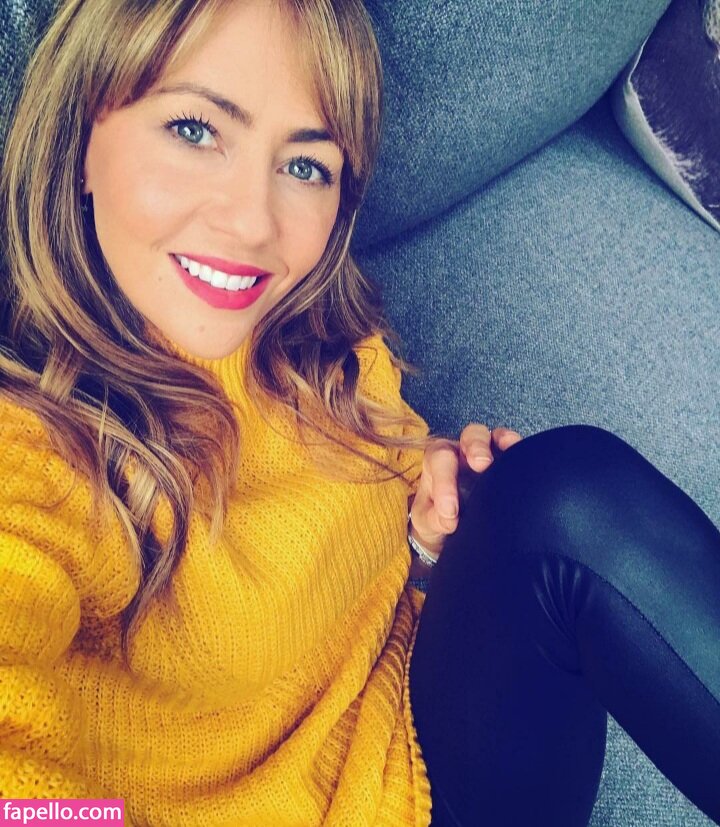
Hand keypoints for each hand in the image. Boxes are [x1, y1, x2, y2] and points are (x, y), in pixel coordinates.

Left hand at [408, 424, 522, 560]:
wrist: (453, 528)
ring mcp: (487, 454)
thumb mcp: (428, 522)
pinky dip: (520, 448)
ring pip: (495, 437)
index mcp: (438, 460)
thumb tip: (449, 519)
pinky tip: (525, 457)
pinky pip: (515, 449)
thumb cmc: (438, 516)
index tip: (450, 511)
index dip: (445, 483)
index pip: (441, 460)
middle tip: (482, 464)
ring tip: (510, 450)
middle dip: (476, 447)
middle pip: (470, 436)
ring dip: (503, 440)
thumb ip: (434, 519)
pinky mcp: (507, 462)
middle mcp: (463, 451)